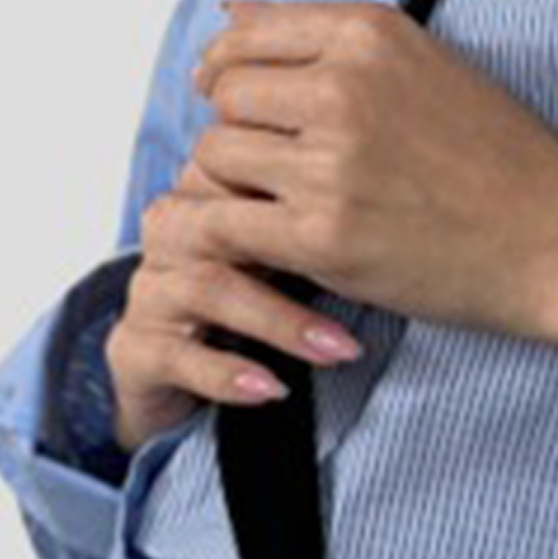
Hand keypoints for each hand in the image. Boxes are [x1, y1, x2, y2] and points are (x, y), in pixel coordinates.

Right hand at [102, 159, 367, 457]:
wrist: (191, 373)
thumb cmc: (264, 300)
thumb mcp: (311, 250)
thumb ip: (340, 210)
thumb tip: (418, 169)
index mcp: (215, 195)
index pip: (244, 169)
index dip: (302, 194)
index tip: (382, 217)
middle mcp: (177, 236)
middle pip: (221, 216)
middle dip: (294, 248)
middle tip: (371, 280)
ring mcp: (153, 291)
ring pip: (205, 287)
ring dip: (278, 321)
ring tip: (340, 351)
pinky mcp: (139, 351)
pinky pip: (174, 356)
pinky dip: (226, 374)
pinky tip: (273, 389)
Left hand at [186, 0, 557, 360]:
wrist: (555, 240)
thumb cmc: (501, 158)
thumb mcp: (423, 63)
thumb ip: (327, 38)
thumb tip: (231, 12)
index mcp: (368, 35)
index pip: (246, 37)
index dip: (228, 73)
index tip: (239, 104)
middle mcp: (343, 88)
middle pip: (226, 95)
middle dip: (238, 130)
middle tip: (270, 167)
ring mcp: (329, 164)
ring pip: (217, 155)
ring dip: (234, 184)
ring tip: (275, 205)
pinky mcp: (323, 236)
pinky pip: (226, 222)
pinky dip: (228, 235)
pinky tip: (262, 245)